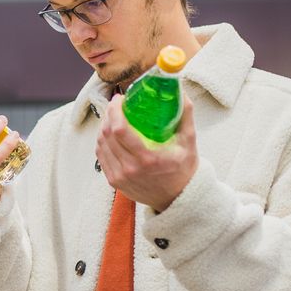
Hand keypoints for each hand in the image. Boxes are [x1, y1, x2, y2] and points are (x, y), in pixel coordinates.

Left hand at [96, 93, 197, 212]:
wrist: (177, 199)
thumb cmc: (184, 169)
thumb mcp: (189, 142)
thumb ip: (185, 115)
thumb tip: (180, 90)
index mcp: (147, 159)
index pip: (119, 130)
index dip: (114, 110)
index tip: (120, 99)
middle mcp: (130, 169)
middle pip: (106, 134)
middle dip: (108, 114)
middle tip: (117, 105)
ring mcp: (119, 177)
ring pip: (101, 144)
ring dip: (103, 126)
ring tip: (113, 116)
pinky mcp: (113, 181)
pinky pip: (101, 155)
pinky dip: (102, 141)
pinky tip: (110, 133)